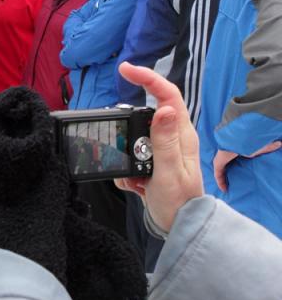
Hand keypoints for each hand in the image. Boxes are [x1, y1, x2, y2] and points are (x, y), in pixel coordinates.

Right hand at [114, 62, 202, 232]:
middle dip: (126, 128)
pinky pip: (129, 154)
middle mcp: (173, 137)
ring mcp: (161, 148)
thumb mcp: (169, 173)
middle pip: (145, 112)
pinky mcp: (151, 160)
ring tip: (134, 179)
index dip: (148, 78)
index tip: (125, 70)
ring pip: (132, 136)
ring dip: (125, 156)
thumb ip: (165, 141)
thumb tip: (165, 108)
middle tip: (117, 140)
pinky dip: (125, 170)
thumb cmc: (179, 203)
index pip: (168, 95)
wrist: (178, 229)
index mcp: (182, 135)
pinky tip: (135, 185)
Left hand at [214, 142, 281, 191]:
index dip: (237, 164)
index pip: (235, 158)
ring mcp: (222, 159)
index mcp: (237, 150)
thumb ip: (268, 148)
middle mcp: (228, 155)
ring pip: (221, 170)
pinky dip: (220, 182)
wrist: (238, 139)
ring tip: (228, 187)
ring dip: (223, 178)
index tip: (241, 171)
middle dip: (229, 172)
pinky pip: (218, 175)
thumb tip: (280, 143)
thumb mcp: (261, 147)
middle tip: (233, 181)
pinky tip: (224, 189)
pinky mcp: (218, 163)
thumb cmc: (250, 141)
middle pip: (226, 165)